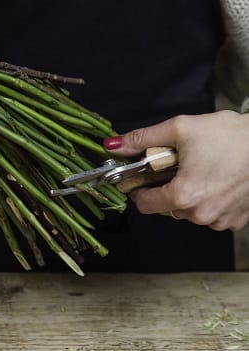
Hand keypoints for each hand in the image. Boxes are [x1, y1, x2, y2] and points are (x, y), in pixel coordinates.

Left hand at [103, 111, 248, 230]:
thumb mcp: (180, 129)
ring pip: (189, 211)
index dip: (138, 189)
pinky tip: (218, 180)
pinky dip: (209, 200)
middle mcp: (201, 214)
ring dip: (189, 194)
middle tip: (179, 164)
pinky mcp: (236, 221)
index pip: (145, 204)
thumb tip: (114, 145)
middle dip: (167, 187)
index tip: (141, 178)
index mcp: (183, 195)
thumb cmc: (230, 136)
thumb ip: (142, 139)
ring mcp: (220, 220)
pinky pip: (211, 214)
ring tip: (202, 169)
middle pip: (167, 207)